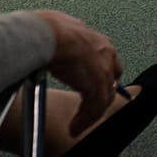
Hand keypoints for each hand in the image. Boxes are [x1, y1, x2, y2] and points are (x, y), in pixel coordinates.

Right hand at [35, 10, 121, 134]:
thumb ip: (61, 37)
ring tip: (78, 125)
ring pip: (103, 97)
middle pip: (110, 80)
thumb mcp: (58, 29)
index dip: (102, 75)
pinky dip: (85, 120)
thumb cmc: (46, 29)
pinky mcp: (97, 85)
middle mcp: (105, 53)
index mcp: (96, 39)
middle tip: (88, 110)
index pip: (107, 60)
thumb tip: (48, 34)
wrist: (49, 34)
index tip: (93, 86)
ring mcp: (103, 69)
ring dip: (90, 114)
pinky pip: (95, 108)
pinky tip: (75, 127)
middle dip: (101, 95)